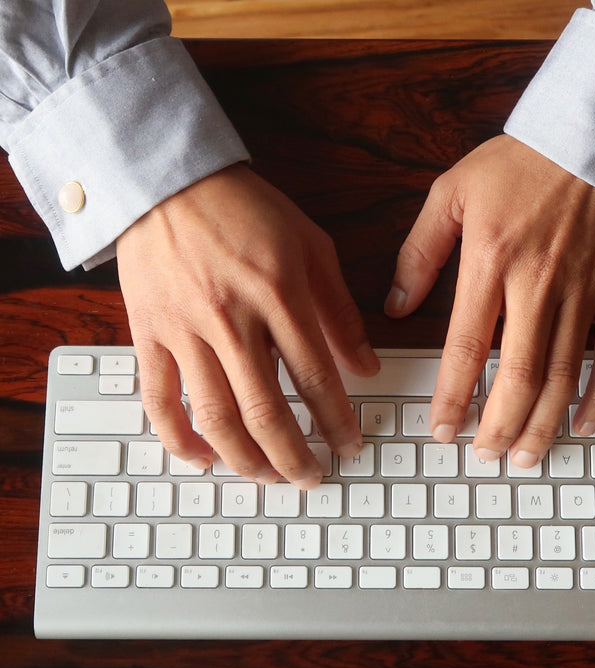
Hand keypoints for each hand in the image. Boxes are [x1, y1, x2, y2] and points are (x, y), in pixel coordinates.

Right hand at [117, 164, 378, 488]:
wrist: (169, 183)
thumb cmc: (245, 210)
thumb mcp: (310, 247)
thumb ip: (339, 311)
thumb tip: (366, 366)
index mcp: (279, 295)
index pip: (316, 378)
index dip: (336, 421)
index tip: (348, 445)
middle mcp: (232, 319)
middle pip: (265, 411)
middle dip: (292, 456)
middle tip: (310, 478)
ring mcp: (186, 330)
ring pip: (214, 416)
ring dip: (244, 458)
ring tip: (266, 477)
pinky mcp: (149, 335)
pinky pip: (159, 399)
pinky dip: (178, 437)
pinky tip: (202, 458)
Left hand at [385, 135, 594, 466]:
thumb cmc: (520, 162)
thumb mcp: (450, 192)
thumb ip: (419, 252)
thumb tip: (396, 306)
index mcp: (490, 263)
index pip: (465, 348)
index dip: (452, 396)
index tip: (442, 429)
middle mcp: (538, 286)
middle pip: (517, 376)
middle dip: (499, 426)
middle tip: (484, 455)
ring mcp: (584, 292)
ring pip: (563, 376)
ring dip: (543, 424)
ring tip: (525, 456)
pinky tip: (583, 422)